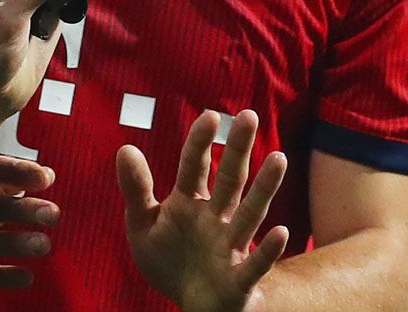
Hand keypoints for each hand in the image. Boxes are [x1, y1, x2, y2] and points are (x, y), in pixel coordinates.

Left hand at [116, 110, 289, 311]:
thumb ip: (136, 189)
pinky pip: (254, 263)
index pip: (194, 167)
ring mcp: (229, 246)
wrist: (191, 303)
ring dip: (264, 188)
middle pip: (230, 179)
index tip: (210, 116)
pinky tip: (281, 232)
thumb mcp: (142, 224)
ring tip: (279, 158)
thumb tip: (125, 148)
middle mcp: (215, 218)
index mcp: (189, 202)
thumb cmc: (170, 259)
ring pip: (249, 213)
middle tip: (249, 115)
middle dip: (238, 149)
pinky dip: (267, 250)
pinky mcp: (238, 278)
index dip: (200, 142)